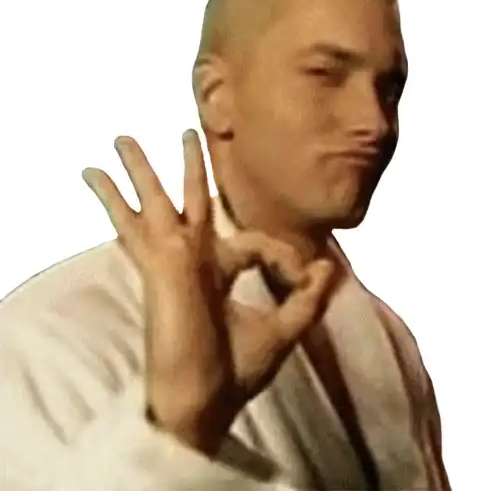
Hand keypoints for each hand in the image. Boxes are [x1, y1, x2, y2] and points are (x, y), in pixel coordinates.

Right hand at [82, 130, 333, 453]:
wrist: (205, 402)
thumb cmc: (237, 372)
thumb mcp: (285, 329)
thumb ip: (308, 298)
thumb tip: (329, 266)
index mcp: (221, 270)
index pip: (253, 240)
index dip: (283, 255)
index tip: (305, 275)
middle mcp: (195, 258)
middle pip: (192, 201)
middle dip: (189, 168)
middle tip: (187, 134)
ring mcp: (172, 258)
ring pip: (154, 201)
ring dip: (140, 169)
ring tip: (123, 138)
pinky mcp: (158, 264)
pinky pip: (131, 223)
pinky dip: (111, 198)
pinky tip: (91, 173)